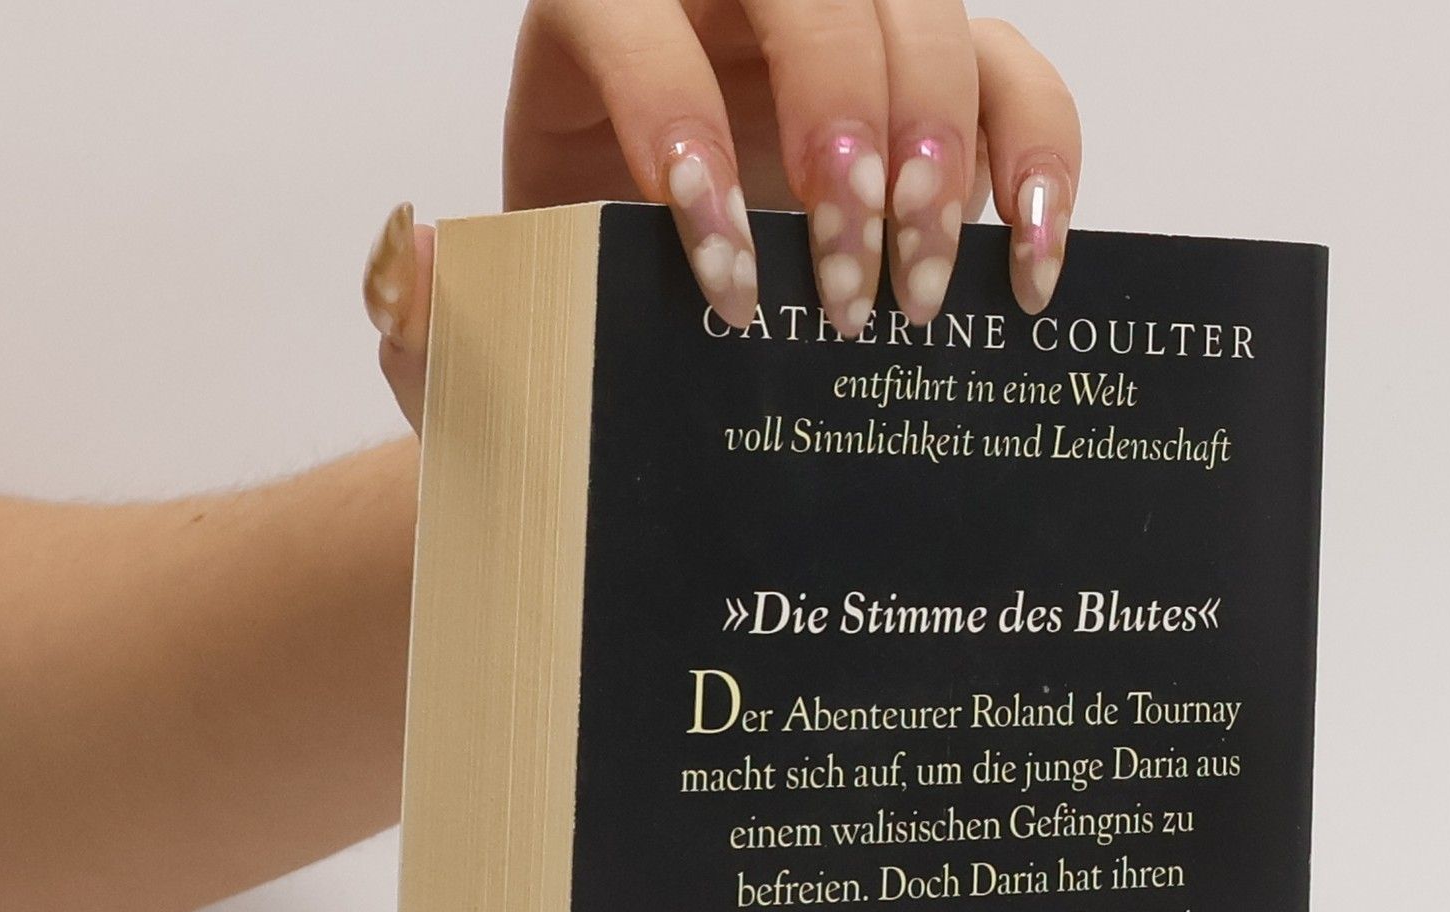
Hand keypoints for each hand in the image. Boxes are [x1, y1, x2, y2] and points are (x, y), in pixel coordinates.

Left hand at [367, 1, 1080, 428]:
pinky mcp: (931, 89)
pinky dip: (1041, 160)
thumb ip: (427, 316)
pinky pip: (1014, 78)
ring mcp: (840, 36)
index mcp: (593, 26)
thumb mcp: (487, 335)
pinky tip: (1031, 267)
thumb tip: (407, 250)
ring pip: (928, 14)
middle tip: (851, 290)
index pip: (636, 14)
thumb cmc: (569, 327)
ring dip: (945, 154)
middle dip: (844, 130)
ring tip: (919, 296)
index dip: (683, 119)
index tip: (725, 270)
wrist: (646, 341)